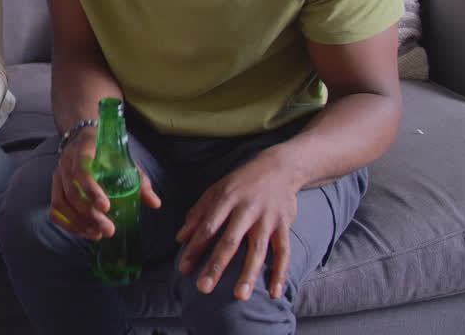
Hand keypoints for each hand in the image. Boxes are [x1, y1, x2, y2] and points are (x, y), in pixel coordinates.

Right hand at [49, 127, 159, 239]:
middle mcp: (66, 162)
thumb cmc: (107, 150)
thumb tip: (155, 203)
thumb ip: (140, 181)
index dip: (92, 190)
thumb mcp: (125, 159)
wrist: (82, 137)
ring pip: (61, 203)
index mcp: (84, 150)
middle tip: (108, 230)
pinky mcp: (55, 187)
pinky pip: (55, 209)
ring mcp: (58, 175)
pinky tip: (84, 232)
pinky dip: (68, 223)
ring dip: (78, 222)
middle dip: (90, 215)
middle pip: (72, 192)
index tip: (106, 207)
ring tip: (97, 234)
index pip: (82, 170)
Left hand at [175, 149, 300, 300]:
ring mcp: (267, 218)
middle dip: (216, 266)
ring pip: (258, 250)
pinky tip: (274, 293)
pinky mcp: (284, 225)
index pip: (208, 227)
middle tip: (203, 288)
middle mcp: (247, 210)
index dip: (194, 248)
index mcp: (226, 199)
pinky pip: (284, 252)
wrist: (279, 167)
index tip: (183, 269)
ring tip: (239, 296)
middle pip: (230, 241)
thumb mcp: (216, 190)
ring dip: (248, 274)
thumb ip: (198, 214)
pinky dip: (280, 273)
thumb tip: (180, 238)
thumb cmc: (241, 182)